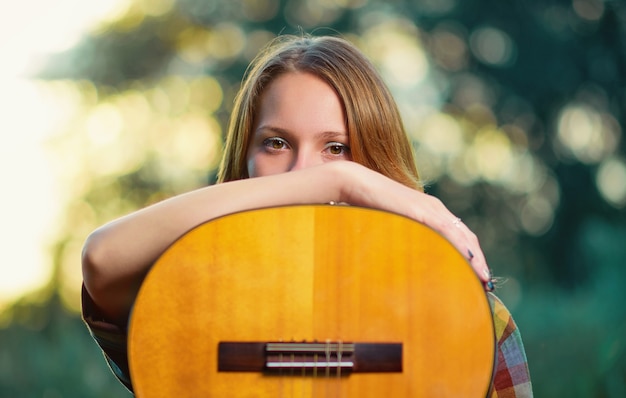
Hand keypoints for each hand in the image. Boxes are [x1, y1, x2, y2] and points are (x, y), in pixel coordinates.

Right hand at [333, 161, 492, 289]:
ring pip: (461, 236)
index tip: (477, 275)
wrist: (358, 183)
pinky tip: (467, 260)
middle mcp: (436, 209)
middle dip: (479, 260)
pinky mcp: (421, 211)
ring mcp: (430, 208)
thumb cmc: (371, 204)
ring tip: (483, 278)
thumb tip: (409, 255)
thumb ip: (406, 234)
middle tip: (486, 283)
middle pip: (467, 237)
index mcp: (431, 211)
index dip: (472, 255)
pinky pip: (446, 231)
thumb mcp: (395, 222)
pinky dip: (459, 246)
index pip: (460, 235)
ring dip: (475, 258)